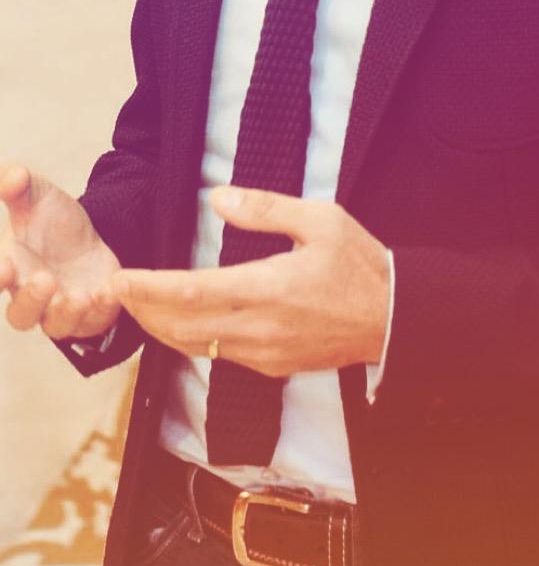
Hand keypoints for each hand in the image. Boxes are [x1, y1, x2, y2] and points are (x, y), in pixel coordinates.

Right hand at [0, 162, 120, 339]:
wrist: (87, 236)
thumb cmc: (50, 221)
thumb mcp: (35, 194)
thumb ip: (17, 183)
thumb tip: (13, 175)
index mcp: (10, 267)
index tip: (3, 270)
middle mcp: (31, 294)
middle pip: (21, 315)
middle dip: (31, 301)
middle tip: (45, 279)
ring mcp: (61, 307)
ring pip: (56, 326)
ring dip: (66, 314)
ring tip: (78, 295)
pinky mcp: (92, 311)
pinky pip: (95, 322)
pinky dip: (102, 310)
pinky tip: (108, 290)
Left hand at [113, 188, 389, 375]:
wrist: (393, 319)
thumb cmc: (359, 263)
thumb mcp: (321, 219)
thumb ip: (266, 208)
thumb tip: (217, 198)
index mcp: (270, 288)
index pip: (193, 292)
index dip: (150, 289)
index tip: (121, 280)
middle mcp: (261, 329)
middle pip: (183, 326)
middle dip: (144, 311)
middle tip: (117, 293)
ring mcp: (264, 354)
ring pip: (196, 346)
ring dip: (162, 328)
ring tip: (138, 306)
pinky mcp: (271, 367)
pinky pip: (218, 355)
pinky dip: (190, 339)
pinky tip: (181, 323)